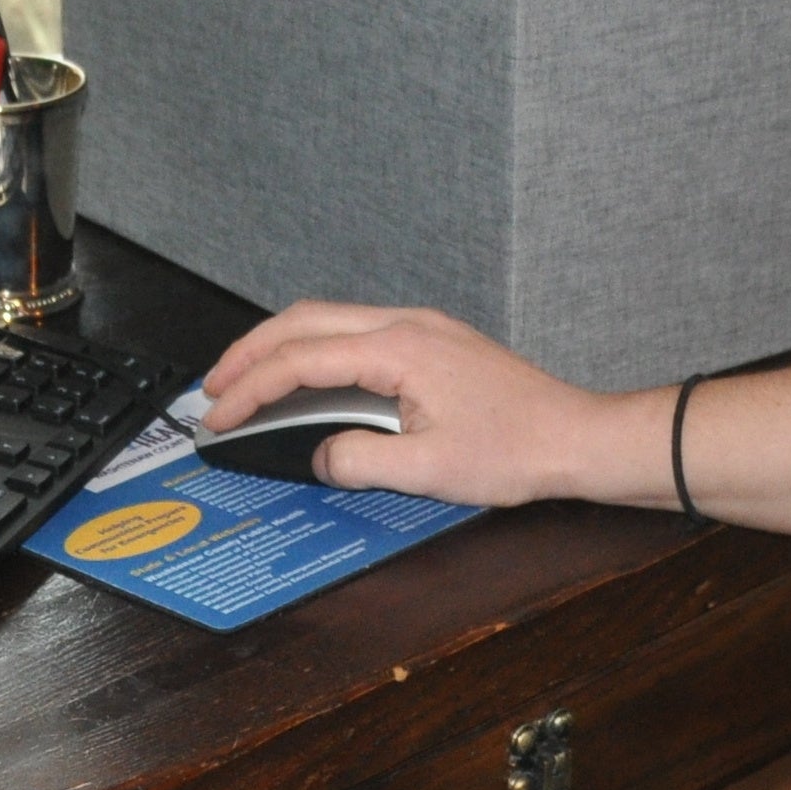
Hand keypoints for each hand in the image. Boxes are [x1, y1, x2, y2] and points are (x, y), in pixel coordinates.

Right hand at [197, 301, 622, 504]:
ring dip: (281, 347)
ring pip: (328, 319)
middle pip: (303, 320)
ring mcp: (421, 328)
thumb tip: (317, 456)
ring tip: (246, 381)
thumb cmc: (520, 449)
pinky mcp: (432, 342)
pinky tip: (306, 379)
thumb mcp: (429, 470)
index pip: (301, 359)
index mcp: (399, 348)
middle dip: (249, 352)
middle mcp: (406, 325)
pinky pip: (355, 332)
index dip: (251, 388)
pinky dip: (316, 351)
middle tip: (213, 388)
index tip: (220, 416)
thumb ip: (359, 461)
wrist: (577, 437)